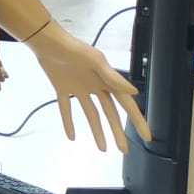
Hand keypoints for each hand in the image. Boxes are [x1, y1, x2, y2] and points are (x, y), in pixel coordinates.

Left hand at [27, 23, 149, 151]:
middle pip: (110, 114)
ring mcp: (79, 89)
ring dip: (97, 131)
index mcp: (107, 81)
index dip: (136, 120)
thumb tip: (134, 92)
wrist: (47, 43)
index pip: (126, 105)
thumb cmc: (74, 49)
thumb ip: (113, 78)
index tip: (146, 136)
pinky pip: (66, 109)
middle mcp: (96, 87)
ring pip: (91, 114)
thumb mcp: (96, 61)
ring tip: (103, 149)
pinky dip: (68, 122)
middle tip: (124, 150)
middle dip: (117, 131)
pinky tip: (72, 137)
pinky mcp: (62, 89)